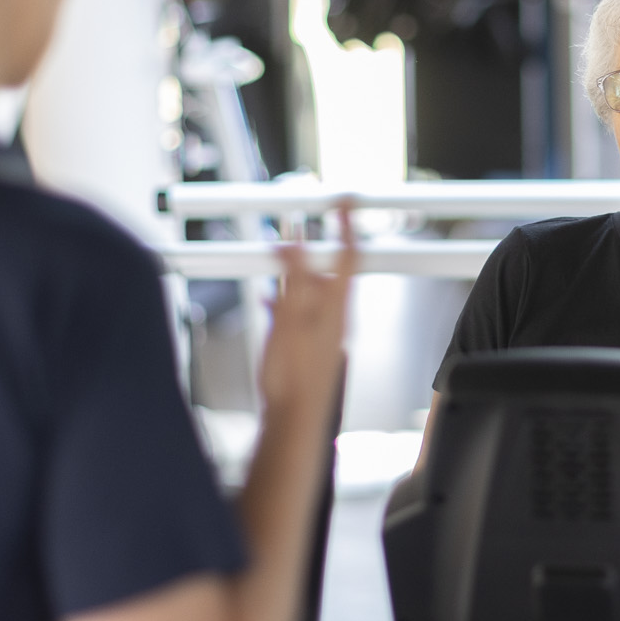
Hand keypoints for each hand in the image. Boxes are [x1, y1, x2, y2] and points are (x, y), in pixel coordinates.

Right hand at [257, 202, 357, 412]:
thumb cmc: (296, 378)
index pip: (349, 253)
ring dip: (297, 269)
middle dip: (316, 242)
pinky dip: (286, 296)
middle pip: (332, 267)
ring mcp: (325, 330)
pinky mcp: (311, 344)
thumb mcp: (289, 321)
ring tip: (278, 255)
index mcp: (337, 306)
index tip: (344, 199)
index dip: (348, 223)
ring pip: (314, 288)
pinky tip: (269, 298)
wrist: (295, 420)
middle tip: (303, 220)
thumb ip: (293, 280)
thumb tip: (295, 243)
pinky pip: (302, 309)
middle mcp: (336, 315)